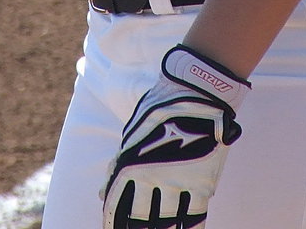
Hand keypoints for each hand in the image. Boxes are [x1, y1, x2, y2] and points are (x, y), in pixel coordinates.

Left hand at [101, 45, 249, 228]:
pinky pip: (195, 217)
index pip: (117, 205)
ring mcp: (178, 181)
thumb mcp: (133, 133)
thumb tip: (102, 195)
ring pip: (167, 223)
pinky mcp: (202, 181)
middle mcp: (151, 176)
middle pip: (141, 219)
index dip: (113, 223)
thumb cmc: (161, 110)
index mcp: (130, 163)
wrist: (198, 91)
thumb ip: (119, 165)